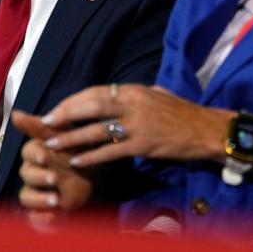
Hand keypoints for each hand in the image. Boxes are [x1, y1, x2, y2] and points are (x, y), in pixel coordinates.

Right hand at [12, 110, 94, 227]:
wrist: (90, 175)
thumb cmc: (72, 151)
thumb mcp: (60, 135)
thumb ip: (37, 126)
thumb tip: (14, 113)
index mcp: (36, 153)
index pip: (28, 152)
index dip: (35, 154)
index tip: (45, 156)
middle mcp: (32, 172)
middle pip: (27, 174)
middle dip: (40, 177)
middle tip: (55, 178)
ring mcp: (36, 191)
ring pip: (27, 196)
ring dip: (40, 199)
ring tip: (56, 200)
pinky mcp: (41, 209)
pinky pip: (34, 217)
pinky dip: (41, 219)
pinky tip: (52, 218)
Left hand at [39, 84, 234, 167]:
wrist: (206, 129)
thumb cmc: (181, 112)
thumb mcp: (156, 94)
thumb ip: (133, 95)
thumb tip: (114, 94)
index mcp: (134, 90)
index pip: (95, 91)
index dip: (73, 100)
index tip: (56, 107)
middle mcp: (132, 104)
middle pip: (91, 105)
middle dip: (66, 113)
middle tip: (46, 121)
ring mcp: (137, 125)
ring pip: (97, 129)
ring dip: (72, 137)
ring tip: (53, 144)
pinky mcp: (143, 145)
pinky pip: (112, 151)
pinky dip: (92, 157)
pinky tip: (78, 162)